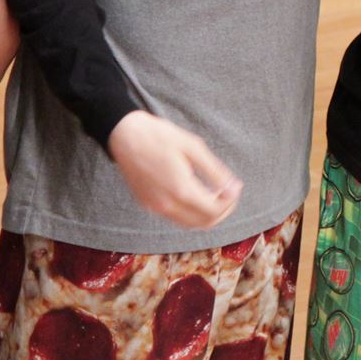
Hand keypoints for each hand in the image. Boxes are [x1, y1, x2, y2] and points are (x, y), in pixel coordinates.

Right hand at [108, 111, 241, 228]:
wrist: (125, 135)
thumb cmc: (159, 136)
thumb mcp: (193, 147)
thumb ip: (215, 171)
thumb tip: (233, 188)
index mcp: (181, 189)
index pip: (214, 211)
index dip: (230, 202)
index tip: (235, 188)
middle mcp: (167, 204)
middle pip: (203, 223)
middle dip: (222, 211)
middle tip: (229, 194)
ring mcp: (155, 207)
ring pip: (189, 224)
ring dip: (206, 214)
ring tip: (215, 195)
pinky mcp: (147, 205)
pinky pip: (175, 217)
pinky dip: (190, 212)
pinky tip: (195, 194)